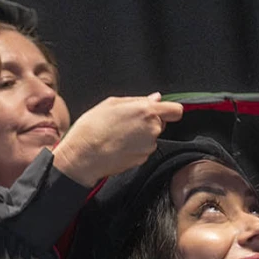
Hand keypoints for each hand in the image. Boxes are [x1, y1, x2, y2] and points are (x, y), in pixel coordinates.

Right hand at [52, 93, 183, 186]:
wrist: (83, 156)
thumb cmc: (93, 128)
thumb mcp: (112, 103)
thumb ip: (138, 100)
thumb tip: (154, 98)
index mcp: (146, 111)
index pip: (175, 110)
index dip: (170, 110)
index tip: (163, 111)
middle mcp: (152, 130)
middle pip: (161, 123)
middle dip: (148, 121)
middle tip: (127, 121)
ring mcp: (148, 147)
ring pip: (151, 137)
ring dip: (140, 135)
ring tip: (119, 134)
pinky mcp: (142, 160)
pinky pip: (143, 149)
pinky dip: (134, 147)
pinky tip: (118, 144)